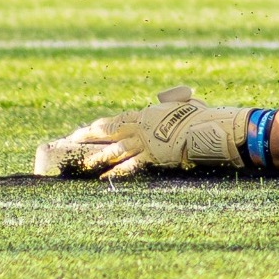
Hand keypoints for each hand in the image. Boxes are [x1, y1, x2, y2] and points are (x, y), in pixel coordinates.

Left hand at [33, 86, 251, 179]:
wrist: (208, 126)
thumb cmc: (199, 113)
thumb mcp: (183, 103)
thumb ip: (172, 102)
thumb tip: (170, 98)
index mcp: (145, 114)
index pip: (113, 122)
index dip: (96, 129)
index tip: (82, 133)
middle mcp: (140, 127)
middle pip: (107, 133)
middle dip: (86, 139)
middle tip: (70, 145)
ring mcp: (145, 143)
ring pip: (114, 151)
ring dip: (96, 159)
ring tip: (81, 166)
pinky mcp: (152, 157)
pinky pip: (129, 166)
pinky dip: (115, 173)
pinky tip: (102, 179)